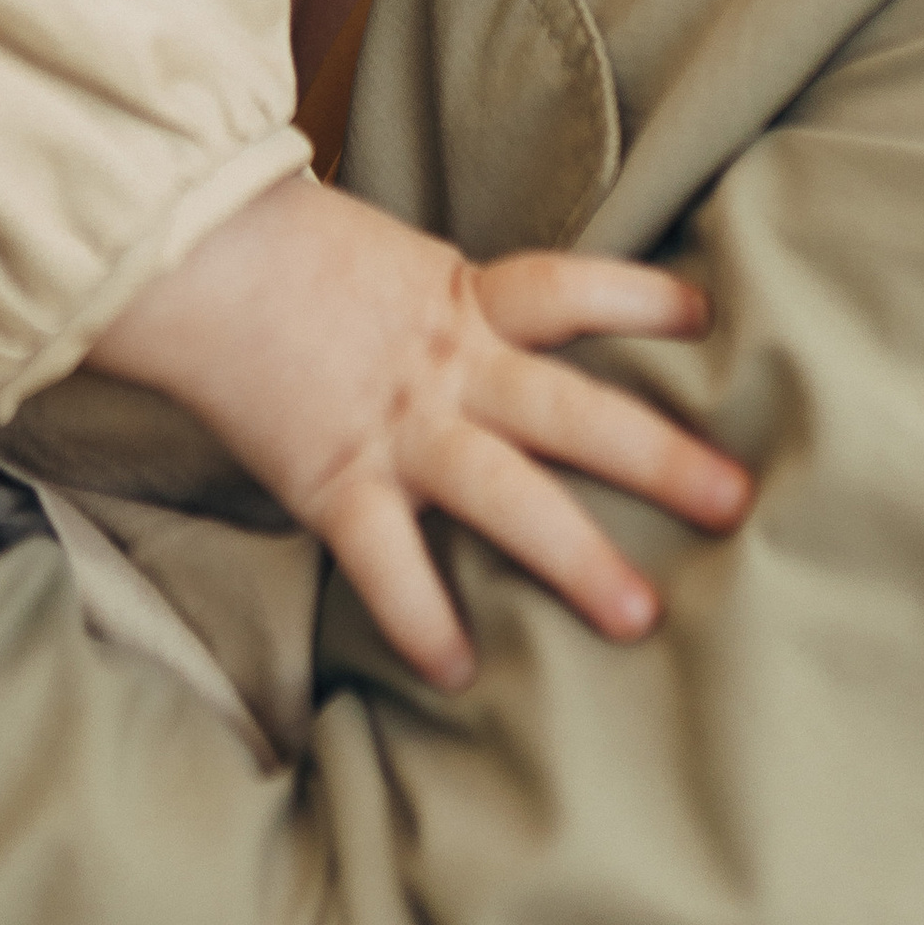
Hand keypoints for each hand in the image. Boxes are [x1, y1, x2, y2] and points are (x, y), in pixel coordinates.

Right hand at [88, 175, 750, 689]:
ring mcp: (396, 426)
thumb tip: (491, 329)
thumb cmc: (278, 253)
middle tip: (736, 499)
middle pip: (572, 409)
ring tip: (639, 617)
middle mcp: (446, 364)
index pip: (567, 289)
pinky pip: (390, 565)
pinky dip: (422, 619)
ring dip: (575, 557)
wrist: (187, 260)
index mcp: (459, 298)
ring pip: (505, 495)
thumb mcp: (384, 259)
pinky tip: (460, 671)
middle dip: (659, 456)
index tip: (708, 322)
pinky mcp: (336, 480)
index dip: (638, 301)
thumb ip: (444, 302)